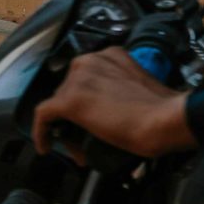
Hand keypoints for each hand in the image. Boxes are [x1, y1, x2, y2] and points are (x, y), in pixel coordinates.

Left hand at [30, 49, 198, 162]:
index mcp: (111, 55)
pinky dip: (41, 132)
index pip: (86, 77)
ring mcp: (78, 79)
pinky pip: (44, 115)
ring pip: (58, 104)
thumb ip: (122, 89)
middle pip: (70, 89)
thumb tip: (111, 110)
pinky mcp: (68, 100)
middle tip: (85, 138)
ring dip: (65, 127)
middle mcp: (91, 60)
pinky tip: (45, 146)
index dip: (87, 100)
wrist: (162, 119)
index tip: (94, 121)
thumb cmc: (161, 109)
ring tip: (77, 149)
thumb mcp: (139, 87)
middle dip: (74, 115)